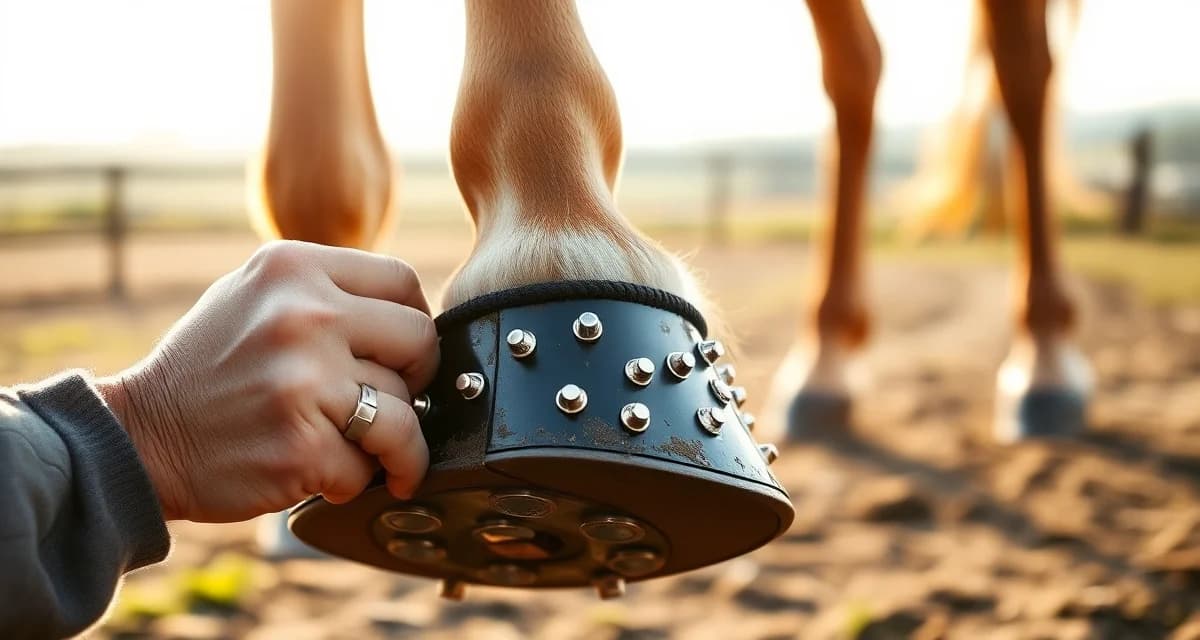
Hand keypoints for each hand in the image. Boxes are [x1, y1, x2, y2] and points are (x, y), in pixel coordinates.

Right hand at [96, 241, 438, 522]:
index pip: (402, 280)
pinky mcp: (303, 447)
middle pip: (419, 343)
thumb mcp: (257, 296)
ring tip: (357, 447)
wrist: (139, 438)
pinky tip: (322, 472)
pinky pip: (368, 469)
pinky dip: (352, 480)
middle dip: (414, 380)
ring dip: (389, 442)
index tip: (401, 352)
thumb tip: (412, 314)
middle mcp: (304, 316)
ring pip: (404, 413)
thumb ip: (327, 292)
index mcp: (294, 268)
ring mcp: (305, 383)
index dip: (413, 320)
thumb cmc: (208, 369)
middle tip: (389, 402)